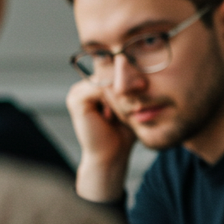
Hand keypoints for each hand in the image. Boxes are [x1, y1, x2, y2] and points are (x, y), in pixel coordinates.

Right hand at [66, 79, 135, 201]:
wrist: (111, 155)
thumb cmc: (124, 132)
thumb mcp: (131, 106)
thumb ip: (132, 89)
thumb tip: (147, 69)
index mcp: (96, 86)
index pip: (115, 70)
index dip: (131, 74)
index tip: (145, 85)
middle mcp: (85, 86)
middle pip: (110, 73)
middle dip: (127, 81)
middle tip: (141, 93)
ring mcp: (78, 92)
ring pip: (107, 80)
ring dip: (121, 91)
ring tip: (132, 106)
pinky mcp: (77, 99)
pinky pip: (100, 88)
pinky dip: (112, 98)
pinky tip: (116, 112)